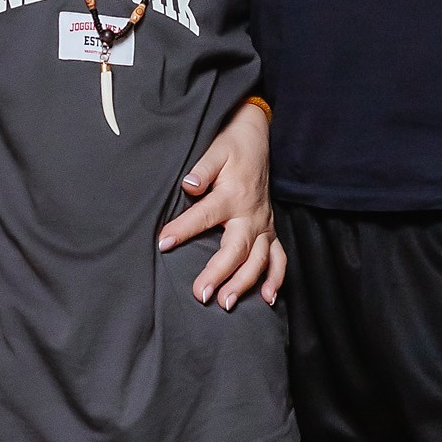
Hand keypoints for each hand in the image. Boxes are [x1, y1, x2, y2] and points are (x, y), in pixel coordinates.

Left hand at [158, 98, 284, 308]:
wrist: (256, 138)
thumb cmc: (232, 146)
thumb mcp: (216, 150)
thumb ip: (202, 168)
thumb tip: (189, 185)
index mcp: (233, 195)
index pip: (204, 215)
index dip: (182, 230)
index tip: (163, 243)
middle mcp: (251, 214)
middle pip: (236, 249)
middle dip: (219, 273)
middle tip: (201, 294)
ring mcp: (264, 225)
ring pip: (258, 260)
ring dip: (244, 283)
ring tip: (226, 303)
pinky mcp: (271, 231)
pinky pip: (279, 258)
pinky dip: (276, 279)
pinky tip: (268, 299)